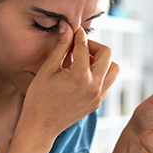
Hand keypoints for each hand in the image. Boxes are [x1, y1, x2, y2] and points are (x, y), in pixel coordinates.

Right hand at [19, 21, 119, 139]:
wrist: (40, 127)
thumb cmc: (38, 98)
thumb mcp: (47, 69)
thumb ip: (60, 46)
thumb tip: (67, 26)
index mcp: (80, 75)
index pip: (85, 46)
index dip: (78, 34)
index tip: (73, 30)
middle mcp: (94, 86)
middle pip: (107, 54)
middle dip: (94, 46)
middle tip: (79, 47)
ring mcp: (98, 96)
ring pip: (114, 69)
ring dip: (102, 60)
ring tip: (84, 61)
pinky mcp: (98, 103)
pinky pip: (108, 82)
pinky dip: (100, 73)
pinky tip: (83, 74)